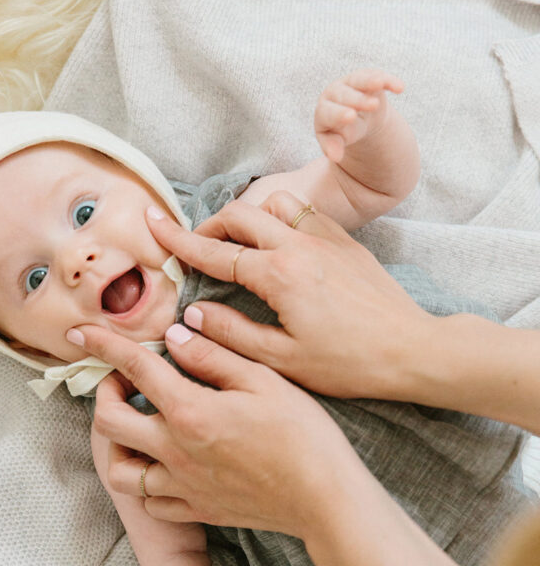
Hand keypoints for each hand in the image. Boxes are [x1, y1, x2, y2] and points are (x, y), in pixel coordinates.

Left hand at [80, 324, 362, 536]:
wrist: (324, 499)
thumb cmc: (304, 435)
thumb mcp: (264, 379)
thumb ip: (213, 356)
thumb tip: (174, 336)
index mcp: (191, 411)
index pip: (134, 368)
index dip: (102, 345)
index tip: (80, 334)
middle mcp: (176, 451)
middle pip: (108, 423)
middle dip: (104, 394)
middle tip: (125, 381)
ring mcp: (183, 485)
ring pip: (119, 471)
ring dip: (118, 444)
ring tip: (138, 426)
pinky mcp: (197, 510)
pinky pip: (149, 502)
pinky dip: (145, 482)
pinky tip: (163, 464)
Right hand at [141, 194, 435, 400]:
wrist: (411, 349)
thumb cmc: (349, 363)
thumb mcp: (282, 360)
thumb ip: (231, 334)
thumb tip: (193, 315)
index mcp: (278, 275)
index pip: (215, 252)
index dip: (179, 240)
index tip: (154, 225)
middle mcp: (299, 246)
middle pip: (240, 215)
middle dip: (210, 224)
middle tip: (195, 245)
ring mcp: (325, 238)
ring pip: (273, 203)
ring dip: (248, 216)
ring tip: (236, 243)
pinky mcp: (345, 240)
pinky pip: (303, 211)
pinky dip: (280, 216)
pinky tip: (278, 243)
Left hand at [314, 68, 403, 163]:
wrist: (358, 118)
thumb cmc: (344, 132)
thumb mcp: (338, 141)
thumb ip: (334, 147)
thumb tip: (335, 157)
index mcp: (323, 111)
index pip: (328, 113)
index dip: (339, 114)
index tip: (351, 117)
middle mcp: (334, 93)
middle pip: (343, 95)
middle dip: (357, 99)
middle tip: (372, 105)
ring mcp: (350, 82)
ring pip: (359, 80)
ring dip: (370, 82)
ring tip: (380, 84)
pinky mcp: (368, 76)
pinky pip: (378, 76)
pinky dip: (389, 81)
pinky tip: (399, 88)